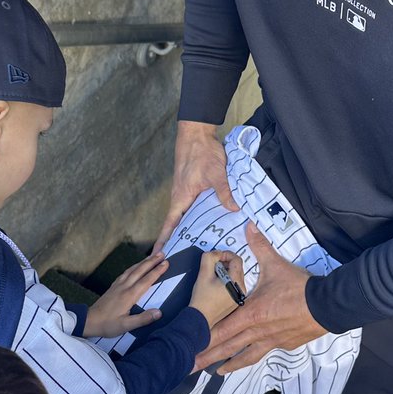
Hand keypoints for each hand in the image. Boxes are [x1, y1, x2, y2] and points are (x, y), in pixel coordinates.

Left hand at [83, 251, 167, 337]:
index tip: (166, 263)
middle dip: (152, 261)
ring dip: (143, 262)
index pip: (146, 280)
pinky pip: (125, 273)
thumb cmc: (108, 324)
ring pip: (132, 270)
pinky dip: (133, 267)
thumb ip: (143, 319)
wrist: (89, 321)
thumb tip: (159, 312)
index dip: (157, 271)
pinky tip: (135, 267)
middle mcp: (124, 287)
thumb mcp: (126, 326)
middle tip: (162, 254)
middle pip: (140, 271)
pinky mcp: (113, 287)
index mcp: (129, 295)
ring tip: (152, 256)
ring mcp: (117, 285)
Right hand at [153, 121, 238, 252]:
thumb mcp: (216, 173)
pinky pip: (191, 207)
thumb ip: (224, 191)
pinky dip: (196, 217)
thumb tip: (234, 209)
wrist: (197, 133)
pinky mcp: (191, 187)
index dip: (164, 241)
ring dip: (187, 230)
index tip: (159, 256)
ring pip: (184, 216)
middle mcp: (180, 198)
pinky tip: (206, 223)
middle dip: (176, 241)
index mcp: (180, 198)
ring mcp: (185, 192)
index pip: (170, 225)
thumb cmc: (202, 152)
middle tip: (180, 260)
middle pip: (176, 225)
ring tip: (194, 247)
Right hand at [189, 250, 245, 327]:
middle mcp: (242, 289)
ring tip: (212, 276)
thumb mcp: (203, 274)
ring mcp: (240, 296)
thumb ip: (209, 258)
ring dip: (225, 272)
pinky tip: (215, 286)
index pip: (236, 259)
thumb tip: (216, 253)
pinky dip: (226, 281)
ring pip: (235, 276)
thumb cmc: (201, 297)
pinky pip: (234, 285)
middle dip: (224, 263)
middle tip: (212, 266)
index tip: (215, 257)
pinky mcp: (236, 301)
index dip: (225, 254)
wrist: (200, 319)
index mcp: (236, 282)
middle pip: (237, 267)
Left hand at [194, 223, 327, 372]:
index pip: (221, 330)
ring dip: (229, 365)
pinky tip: (246, 361)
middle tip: (190, 367)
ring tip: (217, 372)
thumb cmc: (298, 287)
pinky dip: (251, 359)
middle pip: (227, 347)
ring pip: (245, 357)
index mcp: (250, 313)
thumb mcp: (275, 265)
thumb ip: (259, 246)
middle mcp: (256, 331)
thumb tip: (248, 226)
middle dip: (208, 358)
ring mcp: (270, 341)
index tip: (189, 349)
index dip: (203, 340)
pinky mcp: (283, 344)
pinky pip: (262, 353)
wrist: (326, 305)